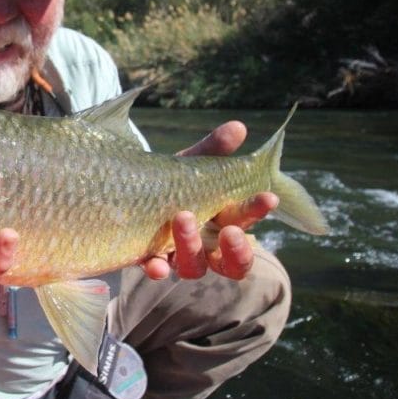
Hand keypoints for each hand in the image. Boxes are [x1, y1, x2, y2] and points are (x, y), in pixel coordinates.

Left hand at [140, 121, 277, 280]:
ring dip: (191, 246)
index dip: (256, 212)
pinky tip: (155, 265)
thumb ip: (212, 150)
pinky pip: (156, 270)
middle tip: (231, 231)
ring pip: (194, 267)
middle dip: (235, 249)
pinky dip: (157, 268)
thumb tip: (238, 128)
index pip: (245, 223)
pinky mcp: (148, 260)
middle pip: (230, 262)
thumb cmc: (170, 181)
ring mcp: (177, 256)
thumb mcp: (190, 165)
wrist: (128, 193)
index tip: (268, 197)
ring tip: (183, 217)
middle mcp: (205, 247)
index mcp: (221, 222)